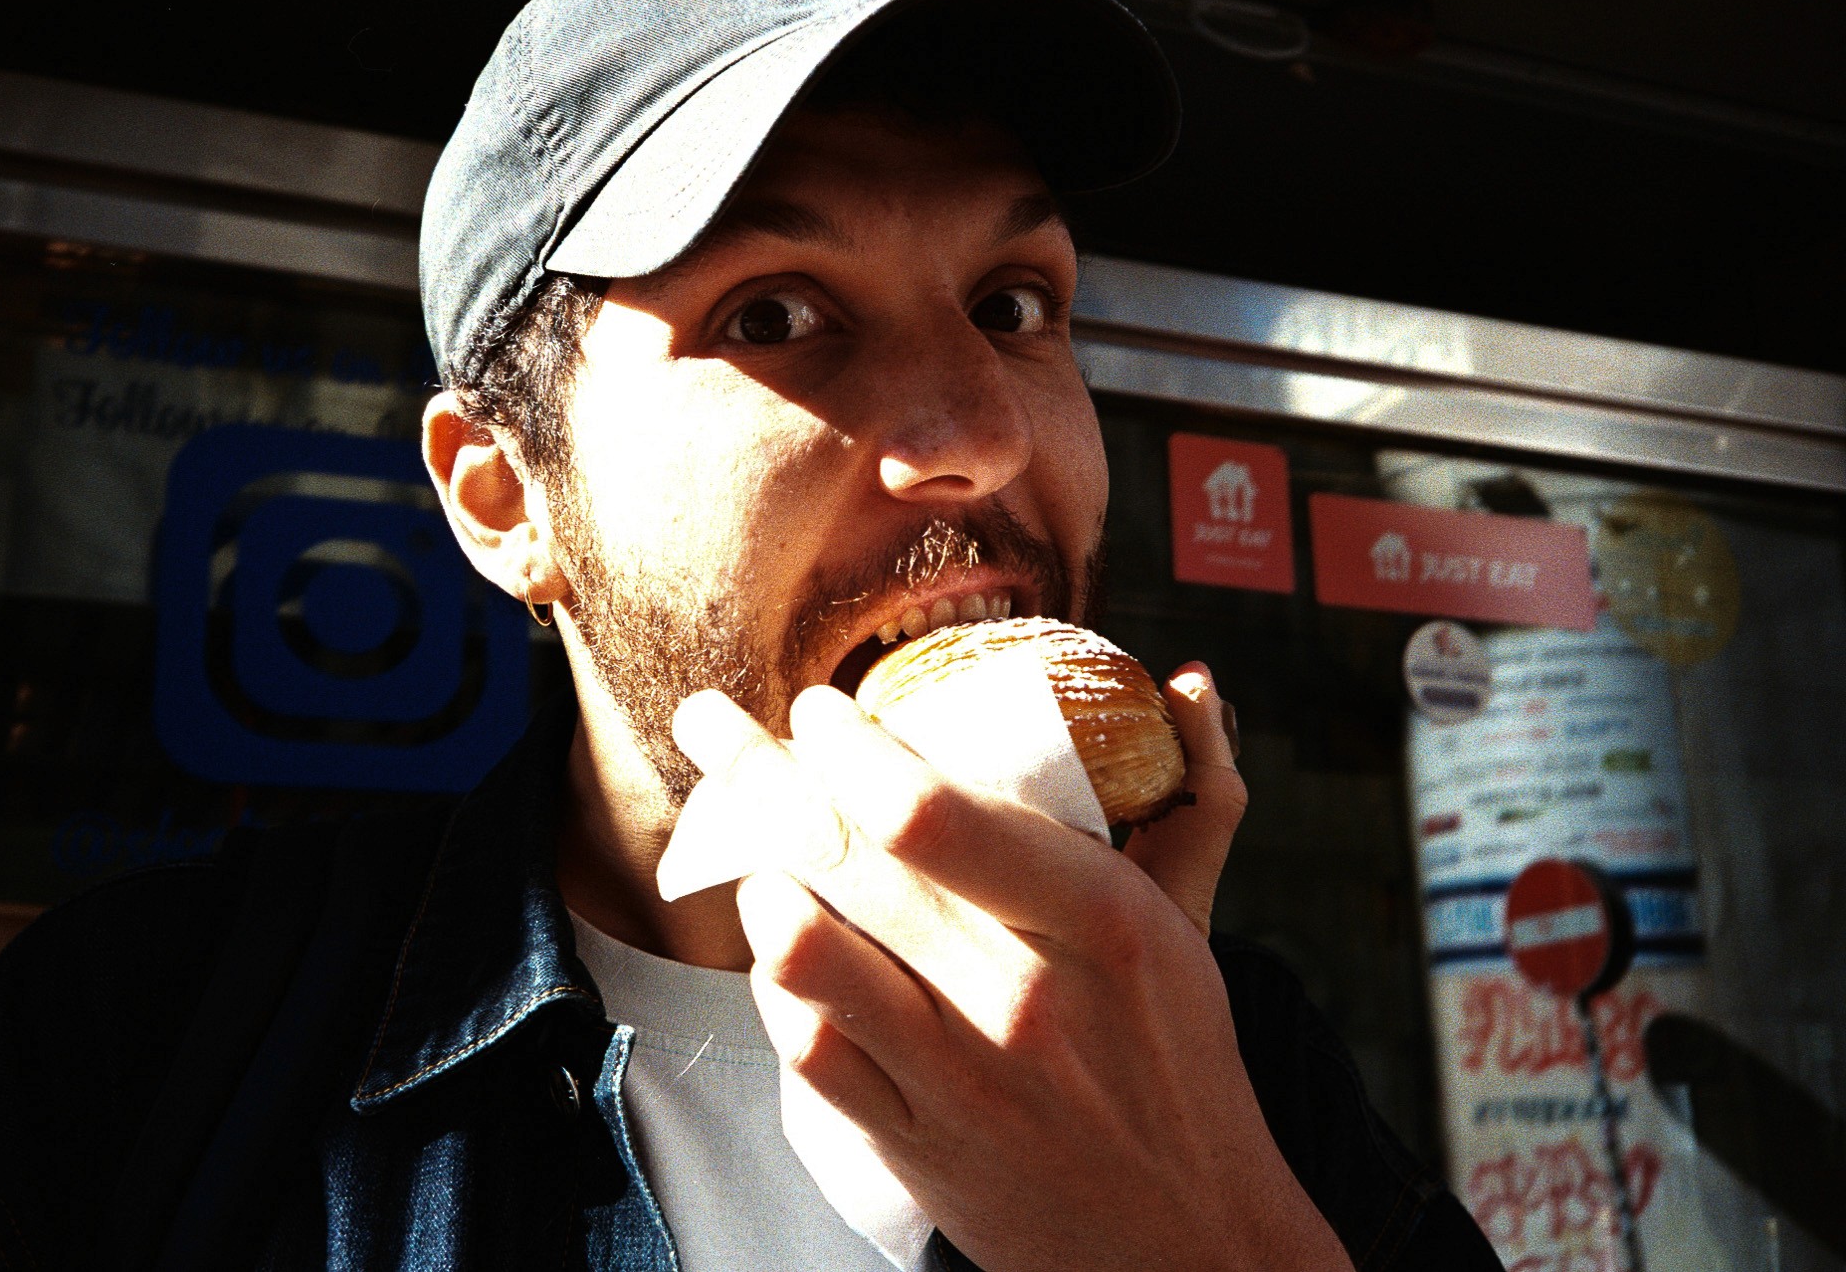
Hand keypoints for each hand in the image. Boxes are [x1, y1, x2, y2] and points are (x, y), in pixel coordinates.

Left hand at [671, 675, 1350, 1271]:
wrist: (1186, 1238)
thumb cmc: (1177, 1059)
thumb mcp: (1190, 925)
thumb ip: (1190, 796)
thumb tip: (1187, 680)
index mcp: (1100, 920)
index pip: (932, 813)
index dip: (850, 747)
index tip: (821, 709)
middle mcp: (1025, 997)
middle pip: (850, 863)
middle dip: (755, 773)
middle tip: (706, 720)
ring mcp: (964, 1078)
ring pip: (808, 956)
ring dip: (757, 881)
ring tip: (744, 841)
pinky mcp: (918, 1145)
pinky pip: (808, 1050)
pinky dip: (774, 986)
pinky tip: (774, 942)